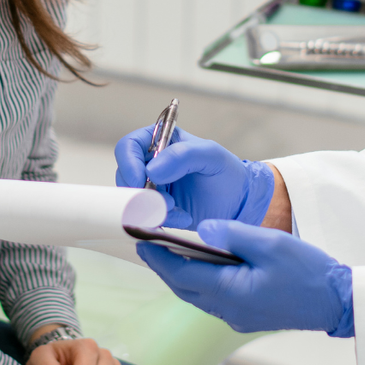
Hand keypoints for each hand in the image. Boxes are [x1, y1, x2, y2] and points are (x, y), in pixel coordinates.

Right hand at [113, 126, 273, 228]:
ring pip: (131, 201)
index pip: (129, 146)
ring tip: (179, 211)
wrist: (240, 204)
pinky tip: (182, 218)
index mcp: (161, 142)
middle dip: (141, 193)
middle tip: (166, 203)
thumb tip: (151, 170)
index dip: (128, 163)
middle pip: (125, 177)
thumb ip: (183, 155)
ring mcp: (151, 190)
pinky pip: (143, 218)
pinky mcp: (155, 213)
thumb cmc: (227, 173)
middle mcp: (150, 165)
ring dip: (152, 209)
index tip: (138, 181)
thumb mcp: (212, 156)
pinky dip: (159, 221)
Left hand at [137, 219, 353, 335]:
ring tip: (168, 250)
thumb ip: (232, 234)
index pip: (181, 274)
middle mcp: (228, 310)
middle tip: (146, 242)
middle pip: (183, 288)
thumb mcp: (269, 243)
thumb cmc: (308, 272)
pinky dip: (200, 282)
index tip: (139, 239)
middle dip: (163, 266)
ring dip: (181, 275)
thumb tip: (201, 227)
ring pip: (196, 295)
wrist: (337, 301)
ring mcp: (237, 317)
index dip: (157, 257)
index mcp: (230, 291)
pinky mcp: (246, 317)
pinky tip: (202, 265)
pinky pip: (213, 299)